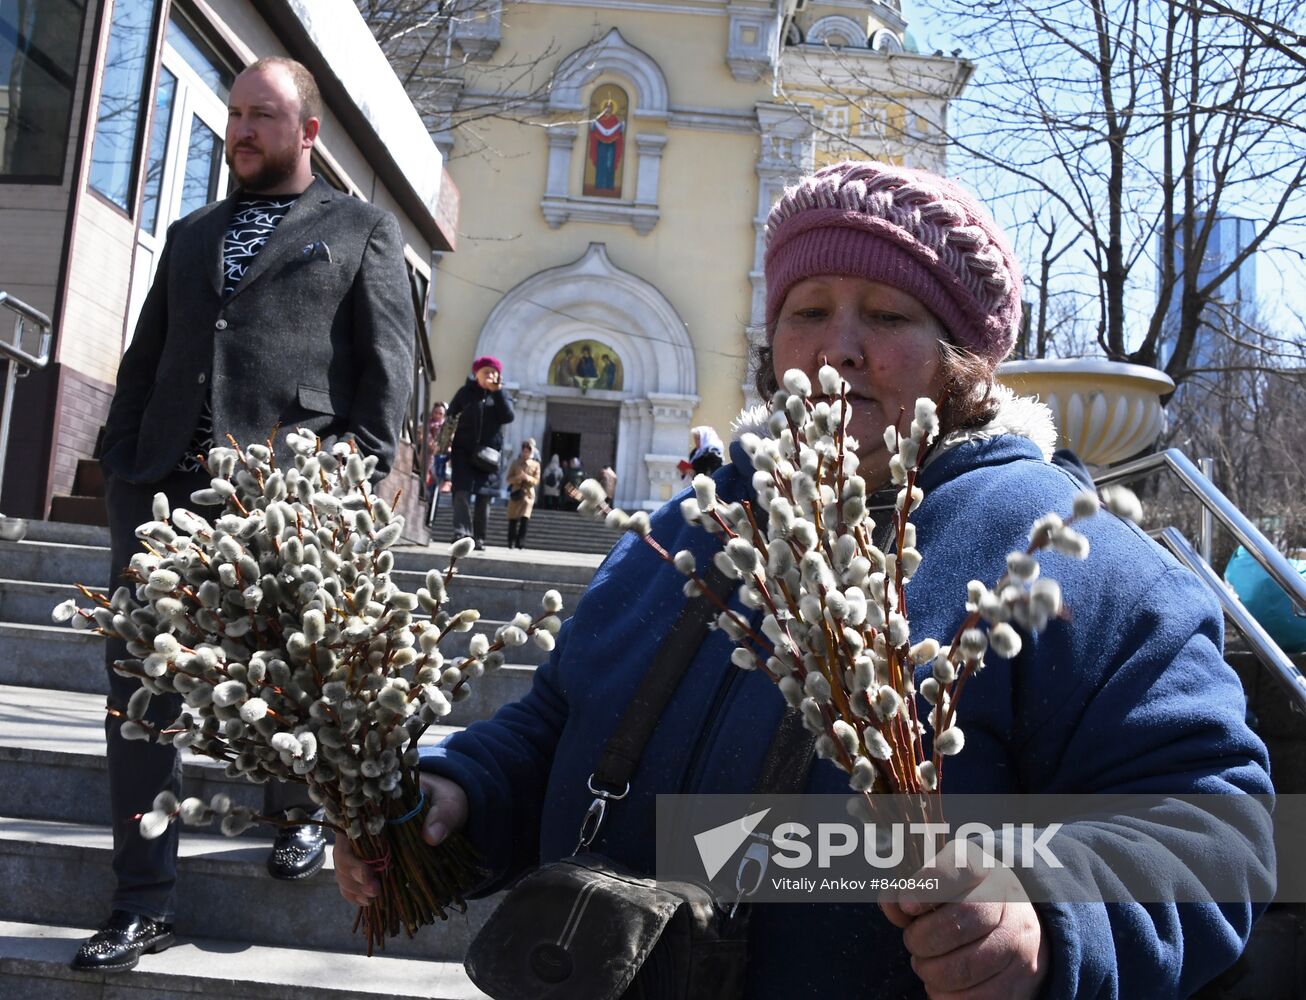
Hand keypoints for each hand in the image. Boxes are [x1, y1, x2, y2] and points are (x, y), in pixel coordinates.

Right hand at [333, 773, 468, 906]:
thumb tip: (431, 836)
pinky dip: (356, 893)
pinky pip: (354, 879)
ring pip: (345, 869)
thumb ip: (442, 815)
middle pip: (343, 853)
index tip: (366, 872)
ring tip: (372, 899)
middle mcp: (364, 827)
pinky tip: (367, 902)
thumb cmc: (443, 799)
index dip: (351, 854)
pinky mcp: (375, 862)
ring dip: (353, 887)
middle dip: (353, 875)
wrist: (446, 809)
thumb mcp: (448, 802)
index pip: (349, 830)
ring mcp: (367, 846)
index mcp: (376, 807)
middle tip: (374, 890)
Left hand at [880, 839, 1048, 999]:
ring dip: (930, 971)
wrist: (1015, 930)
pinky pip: (974, 998)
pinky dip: (946, 996)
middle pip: (959, 922)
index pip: (959, 868)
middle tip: (912, 941)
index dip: (928, 887)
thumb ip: (911, 892)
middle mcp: (1009, 905)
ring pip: (963, 968)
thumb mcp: (941, 887)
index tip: (906, 904)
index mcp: (985, 870)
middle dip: (922, 938)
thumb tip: (890, 903)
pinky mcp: (1018, 983)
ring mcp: (1019, 945)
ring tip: (925, 964)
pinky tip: (941, 984)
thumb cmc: (963, 903)